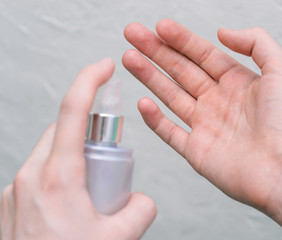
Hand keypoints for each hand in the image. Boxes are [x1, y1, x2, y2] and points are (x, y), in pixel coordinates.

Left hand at [0, 59, 156, 239]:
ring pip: (50, 153)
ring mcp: (15, 191)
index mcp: (58, 178)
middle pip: (63, 132)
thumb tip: (141, 200)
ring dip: (74, 158)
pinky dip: (59, 177)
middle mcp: (30, 177)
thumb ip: (141, 210)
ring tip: (90, 193)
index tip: (104, 67)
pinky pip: (38, 174)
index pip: (74, 111)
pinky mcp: (10, 203)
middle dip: (88, 134)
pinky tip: (70, 206)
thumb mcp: (119, 238)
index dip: (90, 81)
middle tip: (107, 162)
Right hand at [122, 19, 281, 238]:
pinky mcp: (197, 151)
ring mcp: (206, 127)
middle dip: (156, 52)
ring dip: (149, 77)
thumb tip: (222, 32)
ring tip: (129, 58)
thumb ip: (255, 42)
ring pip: (171, 96)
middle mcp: (219, 102)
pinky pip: (170, 132)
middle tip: (134, 34)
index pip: (202, 55)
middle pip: (181, 71)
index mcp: (237, 83)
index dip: (181, 39)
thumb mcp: (280, 70)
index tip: (160, 27)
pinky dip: (155, 119)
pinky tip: (143, 103)